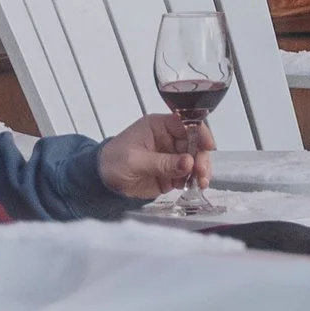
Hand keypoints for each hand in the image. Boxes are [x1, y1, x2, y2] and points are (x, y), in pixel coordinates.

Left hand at [99, 114, 213, 203]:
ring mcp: (172, 156)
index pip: (187, 124)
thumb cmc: (112, 162)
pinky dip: (194, 180)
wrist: (101, 182)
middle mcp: (169, 139)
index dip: (201, 133)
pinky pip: (189, 174)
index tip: (208, 146)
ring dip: (201, 171)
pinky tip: (194, 186)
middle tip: (201, 172)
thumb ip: (162, 162)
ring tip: (200, 183)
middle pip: (196, 144)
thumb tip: (188, 163)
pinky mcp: (171, 172)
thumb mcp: (135, 160)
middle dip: (202, 157)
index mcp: (159, 126)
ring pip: (195, 160)